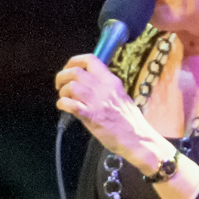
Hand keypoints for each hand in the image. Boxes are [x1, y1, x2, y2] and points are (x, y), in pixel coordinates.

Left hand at [54, 55, 168, 167]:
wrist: (137, 138)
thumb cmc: (130, 122)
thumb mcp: (121, 96)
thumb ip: (105, 88)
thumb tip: (89, 84)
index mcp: (112, 81)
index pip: (91, 60)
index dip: (74, 61)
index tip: (69, 69)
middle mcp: (104, 88)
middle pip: (75, 71)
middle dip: (62, 77)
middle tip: (61, 86)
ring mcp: (97, 101)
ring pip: (70, 86)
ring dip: (63, 93)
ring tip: (65, 99)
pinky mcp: (91, 115)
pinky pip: (68, 104)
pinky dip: (62, 104)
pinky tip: (65, 108)